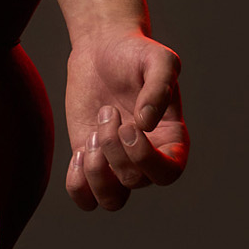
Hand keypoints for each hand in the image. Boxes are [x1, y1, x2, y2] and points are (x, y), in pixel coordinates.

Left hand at [64, 28, 187, 211]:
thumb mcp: (158, 60)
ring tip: (90, 137)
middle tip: (107, 112)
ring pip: (111, 201)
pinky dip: (78, 184)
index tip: (129, 126)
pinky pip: (84, 196)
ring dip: (96, 174)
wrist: (102, 47)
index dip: (146, 159)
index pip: (168, 174)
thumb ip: (159, 88)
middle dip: (113, 149)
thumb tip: (146, 125)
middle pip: (134, 182)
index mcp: (170, 139)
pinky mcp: (88, 158)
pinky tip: (78, 152)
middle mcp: (145, 157)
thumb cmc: (136, 54)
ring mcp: (116, 161)